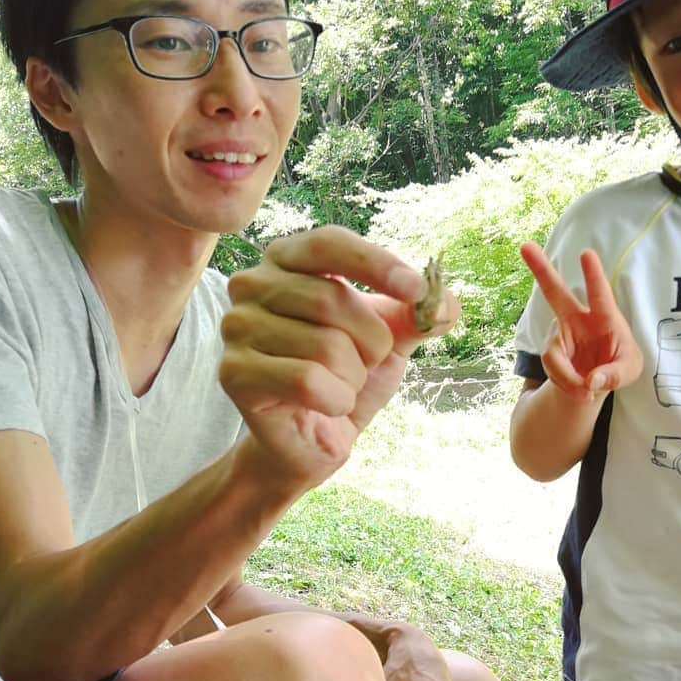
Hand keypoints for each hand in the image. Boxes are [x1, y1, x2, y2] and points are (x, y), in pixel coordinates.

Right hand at [221, 227, 459, 485]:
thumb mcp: (392, 338)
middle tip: (365, 365)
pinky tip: (328, 406)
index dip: (375, 263)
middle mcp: (251, 285)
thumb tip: (447, 303)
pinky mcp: (233, 373)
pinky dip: (336, 400)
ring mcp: (236, 328)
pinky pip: (306, 381)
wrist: (316, 437)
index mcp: (286, 259)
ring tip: (340, 386)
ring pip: (324, 346)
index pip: (329, 243)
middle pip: (332, 299)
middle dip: (371, 342)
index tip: (415, 291)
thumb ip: (419, 314)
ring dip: (351, 377)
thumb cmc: (348, 376)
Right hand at [520, 242, 642, 401]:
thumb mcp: (630, 371)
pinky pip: (552, 370)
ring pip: (553, 354)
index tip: (586, 253)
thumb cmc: (619, 366)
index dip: (593, 275)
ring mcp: (561, 335)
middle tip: (524, 246)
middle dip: (541, 270)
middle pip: (555, 292)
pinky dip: (567, 386)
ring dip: (568, 377)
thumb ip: (615, 375)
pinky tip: (580, 391)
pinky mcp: (551, 353)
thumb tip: (590, 381)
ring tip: (587, 392)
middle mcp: (578, 319)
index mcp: (604, 316)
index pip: (600, 294)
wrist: (596, 382)